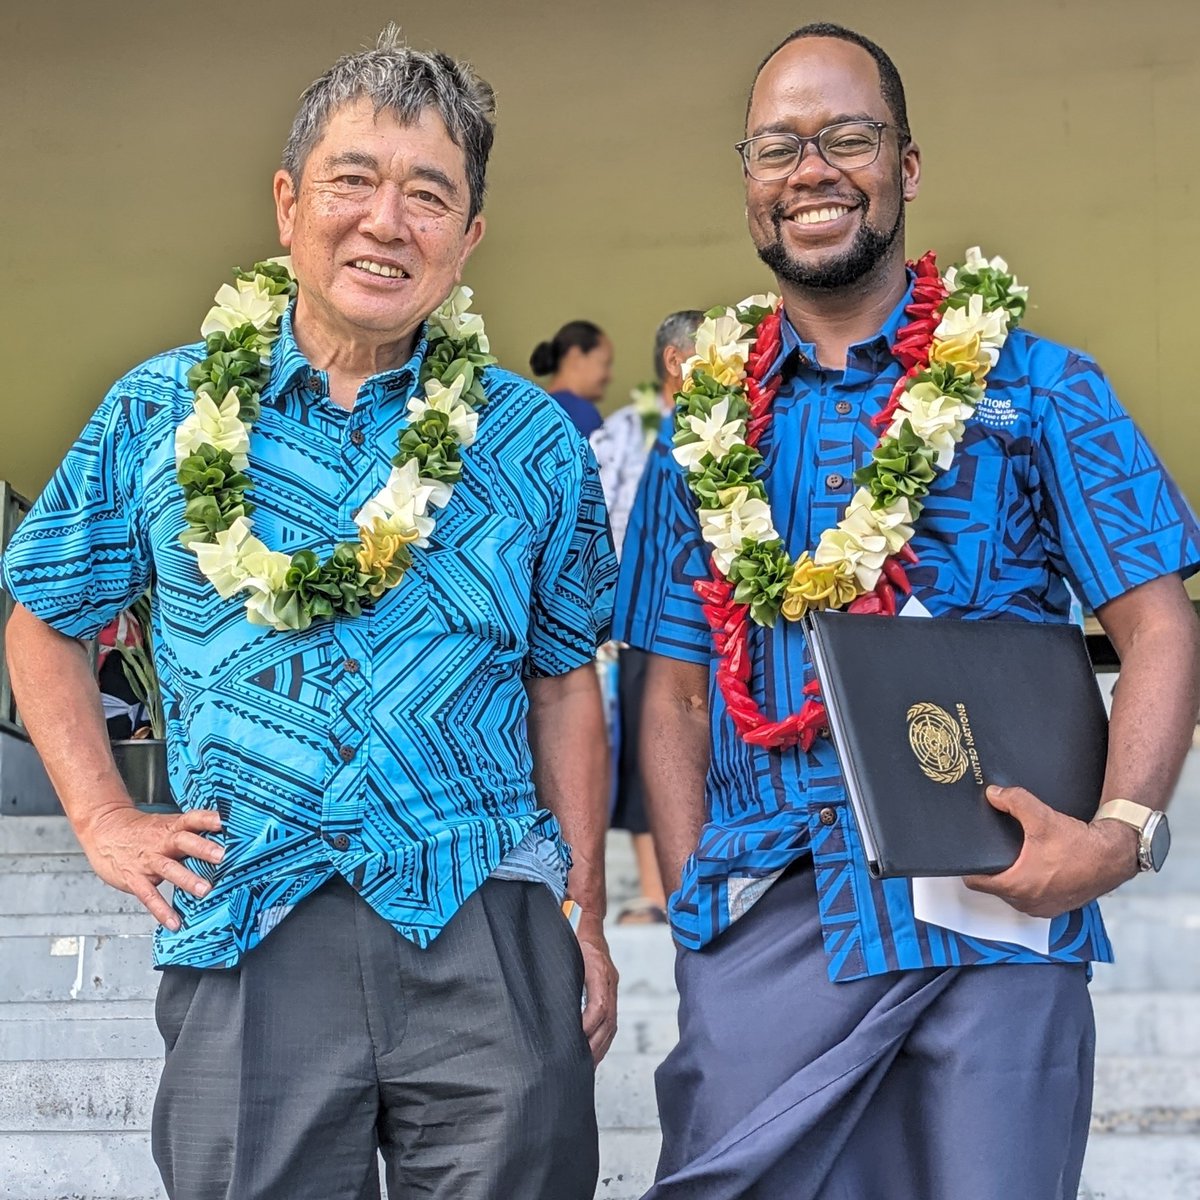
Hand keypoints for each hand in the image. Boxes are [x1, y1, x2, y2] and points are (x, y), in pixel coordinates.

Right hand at [78, 805, 224, 930]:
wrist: (104, 830)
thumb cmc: (142, 831)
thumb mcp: (166, 825)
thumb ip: (191, 834)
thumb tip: (223, 842)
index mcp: (172, 827)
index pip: (192, 819)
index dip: (208, 819)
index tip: (225, 821)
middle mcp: (162, 842)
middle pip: (183, 841)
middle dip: (203, 848)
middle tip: (222, 856)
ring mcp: (148, 860)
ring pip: (168, 868)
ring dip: (187, 879)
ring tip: (204, 890)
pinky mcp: (134, 878)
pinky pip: (149, 896)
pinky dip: (162, 910)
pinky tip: (174, 922)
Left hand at [576, 913, 617, 1063]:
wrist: (586, 917)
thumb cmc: (571, 932)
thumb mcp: (564, 952)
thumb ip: (562, 977)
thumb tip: (551, 1006)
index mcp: (599, 972)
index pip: (599, 1007)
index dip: (588, 1026)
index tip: (576, 1039)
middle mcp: (608, 981)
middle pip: (609, 1022)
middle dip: (596, 1046)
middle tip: (582, 1066)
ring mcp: (610, 985)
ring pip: (611, 1023)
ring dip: (600, 1046)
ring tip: (588, 1065)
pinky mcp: (606, 988)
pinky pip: (609, 1017)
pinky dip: (602, 1036)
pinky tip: (592, 1048)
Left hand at [963, 785, 1138, 916]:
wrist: (1114, 856)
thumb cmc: (1081, 845)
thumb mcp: (1042, 817)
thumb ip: (1014, 801)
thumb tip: (994, 794)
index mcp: (1018, 886)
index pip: (976, 882)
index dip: (970, 868)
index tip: (971, 857)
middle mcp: (1028, 903)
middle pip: (994, 888)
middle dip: (994, 871)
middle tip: (996, 853)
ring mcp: (1042, 908)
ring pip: (1013, 894)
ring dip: (1013, 879)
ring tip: (1016, 860)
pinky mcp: (1056, 908)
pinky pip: (1032, 899)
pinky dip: (1031, 886)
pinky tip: (1036, 870)